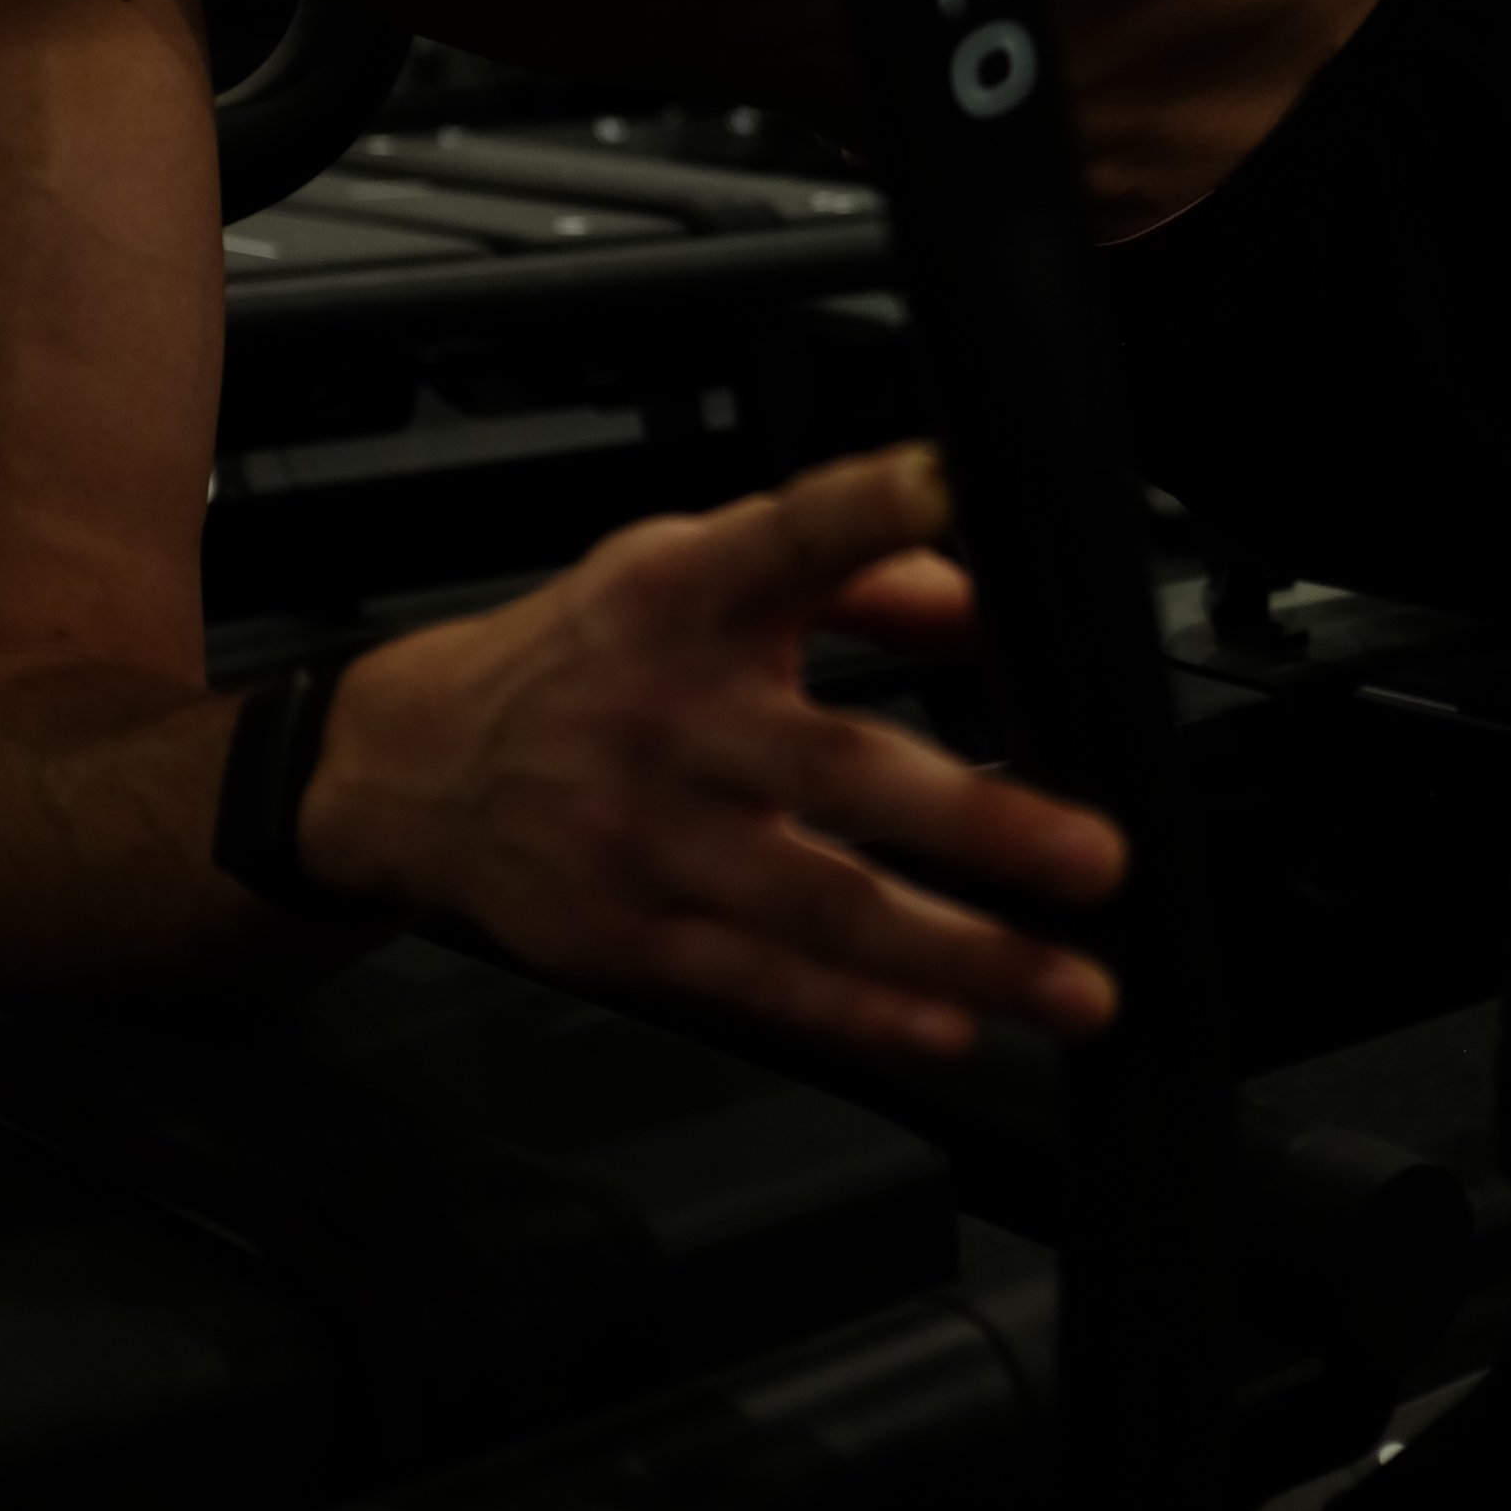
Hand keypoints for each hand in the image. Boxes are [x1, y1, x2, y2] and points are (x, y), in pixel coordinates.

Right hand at [301, 443, 1127, 1055]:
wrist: (416, 764)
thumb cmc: (586, 654)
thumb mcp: (694, 569)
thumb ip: (850, 570)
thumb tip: (984, 598)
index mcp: (686, 593)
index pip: (789, 533)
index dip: (871, 505)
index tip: (955, 483)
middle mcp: (670, 712)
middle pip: (840, 768)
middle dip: (980, 821)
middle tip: (1094, 856)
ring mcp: (649, 835)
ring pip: (822, 905)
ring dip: (962, 954)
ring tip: (1069, 984)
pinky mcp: (631, 934)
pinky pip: (766, 986)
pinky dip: (864, 1013)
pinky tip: (951, 1026)